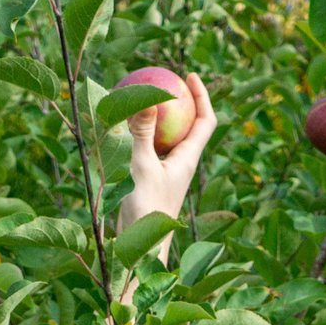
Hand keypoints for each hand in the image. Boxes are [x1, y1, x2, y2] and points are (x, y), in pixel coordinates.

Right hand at [118, 73, 217, 235]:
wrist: (140, 249)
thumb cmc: (145, 210)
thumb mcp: (142, 167)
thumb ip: (143, 133)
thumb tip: (150, 98)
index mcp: (188, 159)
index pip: (205, 121)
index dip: (202, 96)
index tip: (189, 75)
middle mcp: (181, 163)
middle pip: (188, 125)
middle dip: (180, 101)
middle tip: (163, 78)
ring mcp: (166, 172)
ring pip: (166, 137)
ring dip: (157, 116)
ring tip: (139, 96)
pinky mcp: (150, 180)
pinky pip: (148, 148)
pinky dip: (139, 133)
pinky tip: (120, 125)